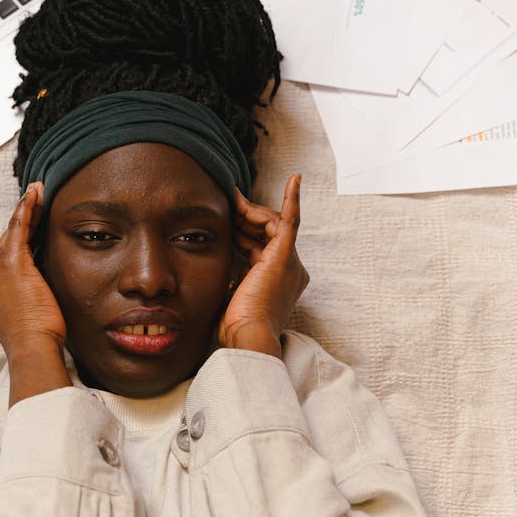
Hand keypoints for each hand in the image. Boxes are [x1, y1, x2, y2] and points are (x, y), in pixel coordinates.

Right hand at [0, 183, 70, 402]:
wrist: (31, 346)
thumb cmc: (33, 333)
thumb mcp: (22, 305)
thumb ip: (22, 286)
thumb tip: (37, 274)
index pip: (3, 250)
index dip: (20, 233)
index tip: (30, 217)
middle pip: (7, 239)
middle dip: (24, 219)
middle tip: (38, 196)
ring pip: (14, 230)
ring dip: (28, 208)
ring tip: (38, 191)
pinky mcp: (10, 260)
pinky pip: (19, 225)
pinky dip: (27, 208)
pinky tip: (34, 194)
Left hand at [218, 175, 308, 357]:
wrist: (246, 337)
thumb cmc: (237, 327)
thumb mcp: (234, 296)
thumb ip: (234, 278)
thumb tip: (221, 269)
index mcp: (280, 280)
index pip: (261, 245)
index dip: (243, 231)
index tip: (226, 220)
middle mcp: (291, 270)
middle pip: (267, 232)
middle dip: (245, 218)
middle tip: (227, 203)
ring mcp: (290, 261)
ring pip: (272, 224)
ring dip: (250, 211)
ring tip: (232, 200)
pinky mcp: (284, 255)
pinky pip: (290, 220)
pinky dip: (292, 199)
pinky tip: (294, 179)